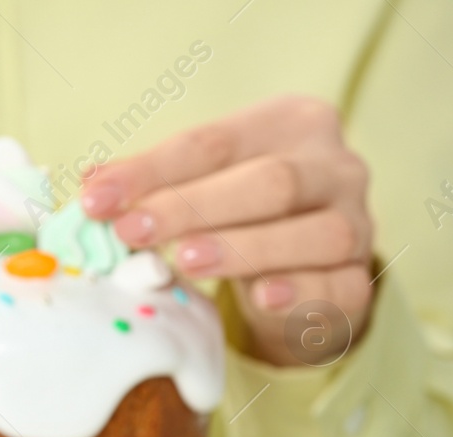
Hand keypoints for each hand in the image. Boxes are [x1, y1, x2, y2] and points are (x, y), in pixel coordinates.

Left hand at [81, 95, 373, 366]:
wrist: (309, 270)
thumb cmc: (244, 216)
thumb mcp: (202, 187)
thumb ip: (155, 184)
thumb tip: (91, 187)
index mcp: (290, 125)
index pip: (214, 143)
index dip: (152, 170)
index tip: (95, 198)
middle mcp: (336, 168)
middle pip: (269, 182)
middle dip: (193, 207)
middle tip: (132, 231)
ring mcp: (357, 224)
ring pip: (312, 234)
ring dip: (244, 248)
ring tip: (184, 260)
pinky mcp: (360, 281)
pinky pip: (337, 287)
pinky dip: (301, 292)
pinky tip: (264, 296)